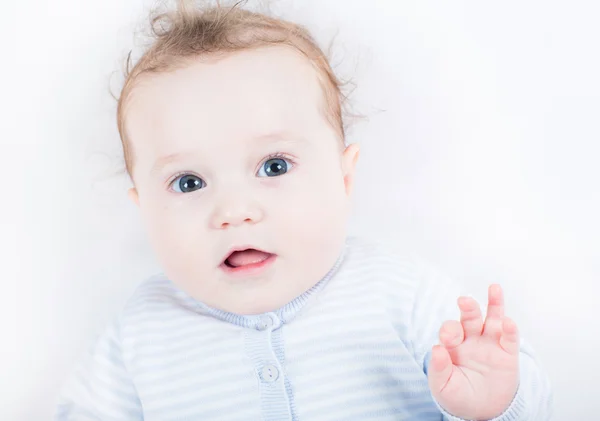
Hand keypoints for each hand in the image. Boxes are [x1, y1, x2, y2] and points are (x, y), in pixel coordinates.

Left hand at [427, 284, 519, 419]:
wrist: (483, 411)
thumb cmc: (459, 396)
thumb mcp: (443, 387)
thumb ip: (439, 369)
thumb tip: (435, 349)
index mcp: (452, 345)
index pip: (449, 330)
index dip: (448, 331)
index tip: (447, 339)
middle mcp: (471, 339)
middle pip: (469, 318)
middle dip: (468, 308)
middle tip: (464, 300)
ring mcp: (489, 343)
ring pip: (492, 318)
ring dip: (493, 303)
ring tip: (494, 288)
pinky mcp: (507, 352)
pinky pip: (510, 337)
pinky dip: (510, 329)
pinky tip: (508, 322)